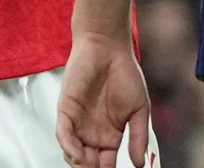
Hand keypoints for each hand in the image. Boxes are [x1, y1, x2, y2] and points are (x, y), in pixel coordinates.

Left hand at [56, 31, 150, 167]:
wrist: (108, 47)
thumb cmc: (125, 73)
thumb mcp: (139, 110)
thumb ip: (138, 138)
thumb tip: (139, 164)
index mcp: (110, 134)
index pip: (106, 163)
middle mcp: (92, 131)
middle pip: (88, 162)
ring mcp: (78, 121)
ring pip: (73, 152)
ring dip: (79, 164)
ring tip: (88, 167)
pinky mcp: (66, 109)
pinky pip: (63, 133)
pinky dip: (69, 147)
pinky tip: (77, 156)